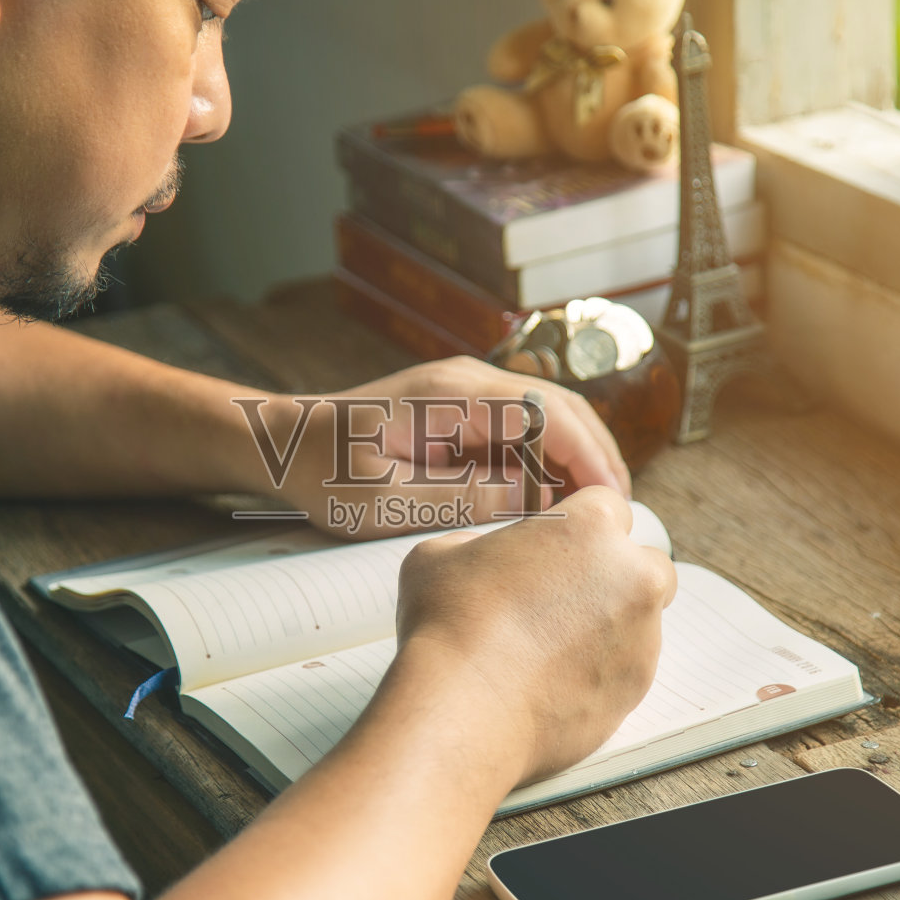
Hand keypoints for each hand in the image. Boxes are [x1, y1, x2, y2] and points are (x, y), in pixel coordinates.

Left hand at [260, 356, 630, 538]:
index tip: (612, 504)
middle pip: (562, 409)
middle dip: (597, 459)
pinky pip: (523, 431)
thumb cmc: (322, 471)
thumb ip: (461, 499)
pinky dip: (548, 463)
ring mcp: (468, 392)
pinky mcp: (463, 411)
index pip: (549, 414)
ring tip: (594, 517)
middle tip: (618, 517)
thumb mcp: (385, 502)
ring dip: (577, 461)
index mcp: (452, 395)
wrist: (281, 443)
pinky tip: (555, 505)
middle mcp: (468, 382)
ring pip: (550, 418)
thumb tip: (534, 503)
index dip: (589, 458)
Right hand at [390, 487, 676, 785]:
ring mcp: (641, 633)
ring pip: (642, 619)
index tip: (561, 548)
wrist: (464, 707)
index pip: (609, 507)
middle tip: (567, 596)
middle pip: (644, 562)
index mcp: (590, 527)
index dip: (581, 527)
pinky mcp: (637, 684)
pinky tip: (555, 679)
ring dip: (611, 624)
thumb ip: (477, 543)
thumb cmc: (449, 624)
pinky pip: (629, 666)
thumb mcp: (441, 554)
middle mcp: (631, 574)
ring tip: (553, 646)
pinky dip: (602, 669)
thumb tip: (482, 556)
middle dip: (616, 574)